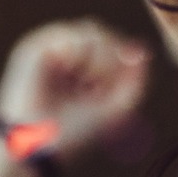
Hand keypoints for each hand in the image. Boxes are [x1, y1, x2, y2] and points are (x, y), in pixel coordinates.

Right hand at [0, 19, 151, 160]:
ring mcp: (51, 50)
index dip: (123, 58)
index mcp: (83, 72)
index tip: (115, 85)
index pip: (113, 46)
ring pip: (92, 31)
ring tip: (87, 81)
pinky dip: (80, 53)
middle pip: (104, 35)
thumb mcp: (117, 108)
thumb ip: (135, 80)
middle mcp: (66, 58)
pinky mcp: (35, 48)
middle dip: (112, 60)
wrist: (41, 145)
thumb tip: (142, 50)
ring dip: (99, 59)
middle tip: (98, 85)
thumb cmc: (75, 132)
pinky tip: (70, 71)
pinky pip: (71, 34)